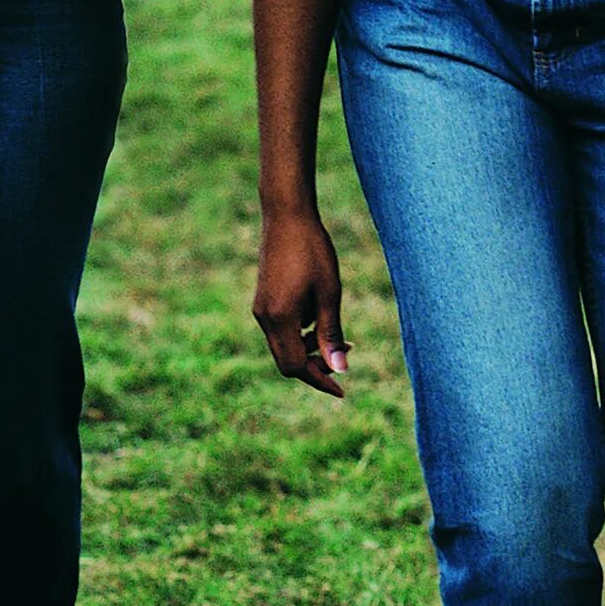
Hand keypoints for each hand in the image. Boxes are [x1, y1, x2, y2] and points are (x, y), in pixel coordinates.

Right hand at [252, 208, 348, 397]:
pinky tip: (318, 316)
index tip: (342, 389)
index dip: (320, 381)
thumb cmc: (313, 251)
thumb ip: (331, 333)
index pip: (297, 367)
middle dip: (315, 367)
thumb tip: (340, 369)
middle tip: (344, 357)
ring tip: (338, 335)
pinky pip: (279, 330)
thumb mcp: (329, 293)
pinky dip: (299, 334)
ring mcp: (261, 308)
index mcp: (281, 318)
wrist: (287, 216)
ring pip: (283, 346)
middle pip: (287, 362)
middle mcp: (265, 318)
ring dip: (309, 349)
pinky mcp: (262, 299)